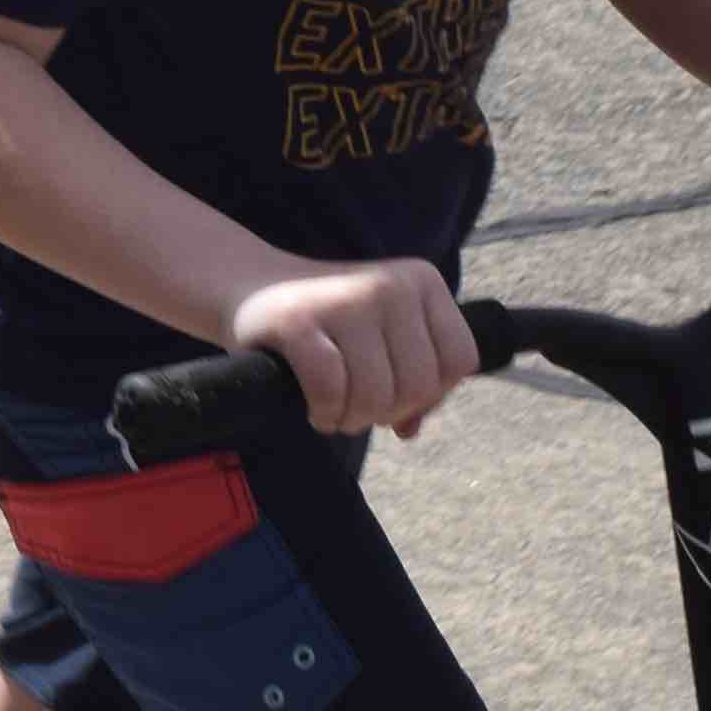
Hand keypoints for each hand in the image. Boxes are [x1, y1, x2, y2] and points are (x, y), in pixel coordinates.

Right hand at [226, 259, 483, 438]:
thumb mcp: (382, 335)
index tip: (396, 392)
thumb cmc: (328, 322)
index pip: (460, 360)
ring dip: (353, 419)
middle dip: (387, 411)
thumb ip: (410, 377)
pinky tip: (315, 409)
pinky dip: (325, 414)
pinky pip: (332, 391)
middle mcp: (389, 284)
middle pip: (419, 385)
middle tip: (358, 406)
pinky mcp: (298, 321)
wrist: (251, 286)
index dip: (432, 393)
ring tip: (336, 409)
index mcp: (421, 281)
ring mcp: (344, 300)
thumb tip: (411, 429)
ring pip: (377, 395)